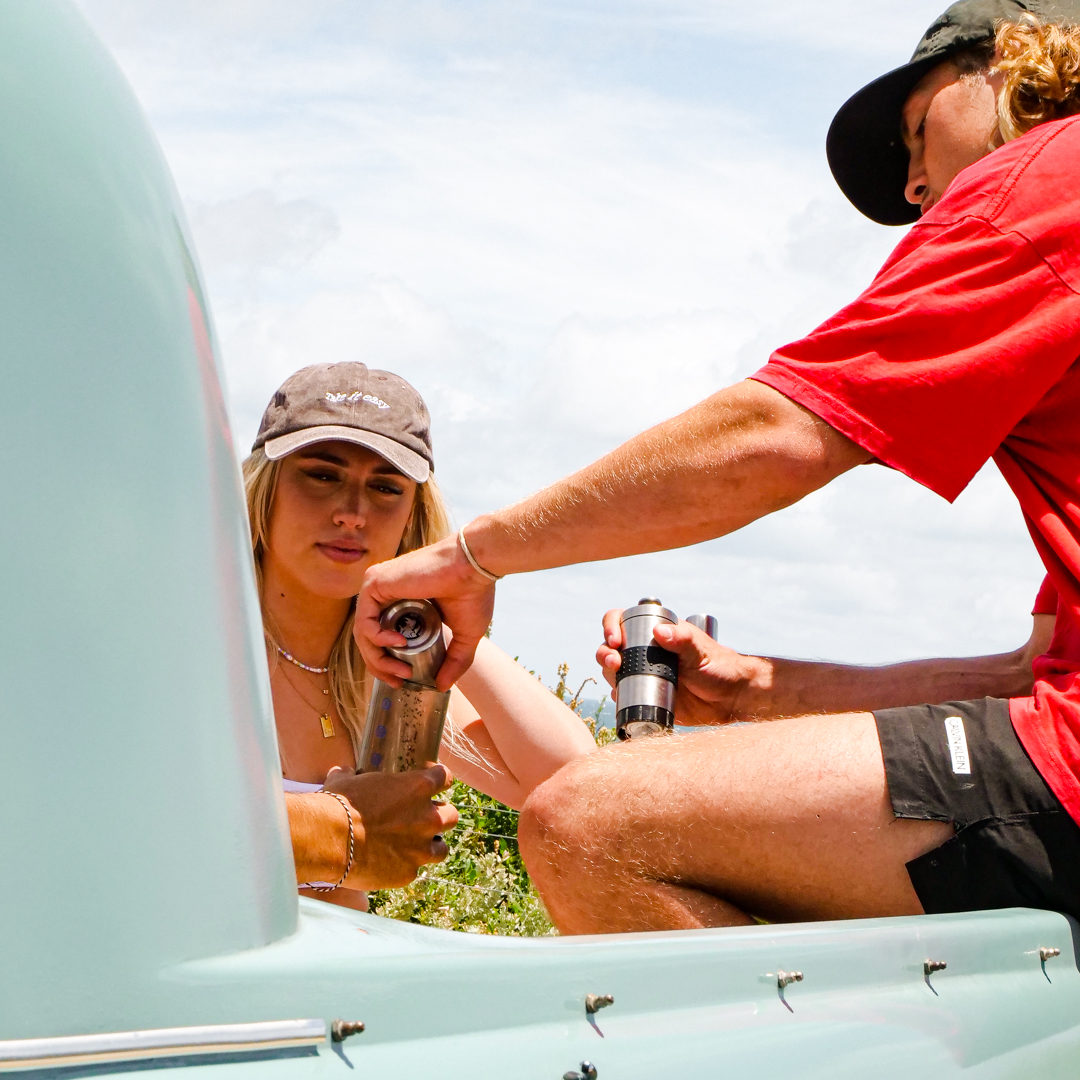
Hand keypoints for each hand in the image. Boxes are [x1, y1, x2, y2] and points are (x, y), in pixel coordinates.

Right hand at [325, 763, 459, 889]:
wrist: (329, 839)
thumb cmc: (338, 804)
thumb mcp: (346, 781)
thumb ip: (352, 776)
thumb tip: (343, 772)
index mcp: (418, 787)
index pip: (445, 777)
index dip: (438, 779)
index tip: (429, 782)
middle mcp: (428, 818)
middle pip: (452, 815)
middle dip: (440, 816)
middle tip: (421, 819)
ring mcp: (420, 848)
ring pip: (442, 849)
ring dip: (430, 846)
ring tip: (413, 847)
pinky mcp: (408, 873)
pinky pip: (414, 870)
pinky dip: (404, 867)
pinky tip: (388, 865)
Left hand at [355, 533, 494, 690]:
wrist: (474, 568)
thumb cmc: (473, 594)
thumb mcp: (465, 636)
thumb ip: (454, 661)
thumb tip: (442, 687)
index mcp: (402, 603)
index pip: (380, 638)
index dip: (386, 663)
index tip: (401, 680)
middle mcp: (385, 594)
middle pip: (367, 639)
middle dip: (379, 666)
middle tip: (398, 681)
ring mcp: (377, 587)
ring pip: (363, 633)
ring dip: (378, 659)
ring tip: (401, 670)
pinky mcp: (374, 583)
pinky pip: (364, 621)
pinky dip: (377, 638)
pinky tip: (399, 643)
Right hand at [596, 610, 764, 725]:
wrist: (729, 699)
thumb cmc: (719, 667)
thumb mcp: (701, 650)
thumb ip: (683, 639)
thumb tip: (658, 631)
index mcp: (655, 632)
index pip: (623, 620)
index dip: (611, 626)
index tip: (615, 639)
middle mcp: (644, 650)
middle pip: (611, 646)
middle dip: (605, 653)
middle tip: (615, 663)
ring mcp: (643, 673)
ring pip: (613, 670)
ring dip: (607, 673)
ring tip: (616, 681)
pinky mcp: (646, 695)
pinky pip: (623, 694)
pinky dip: (617, 695)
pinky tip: (621, 698)